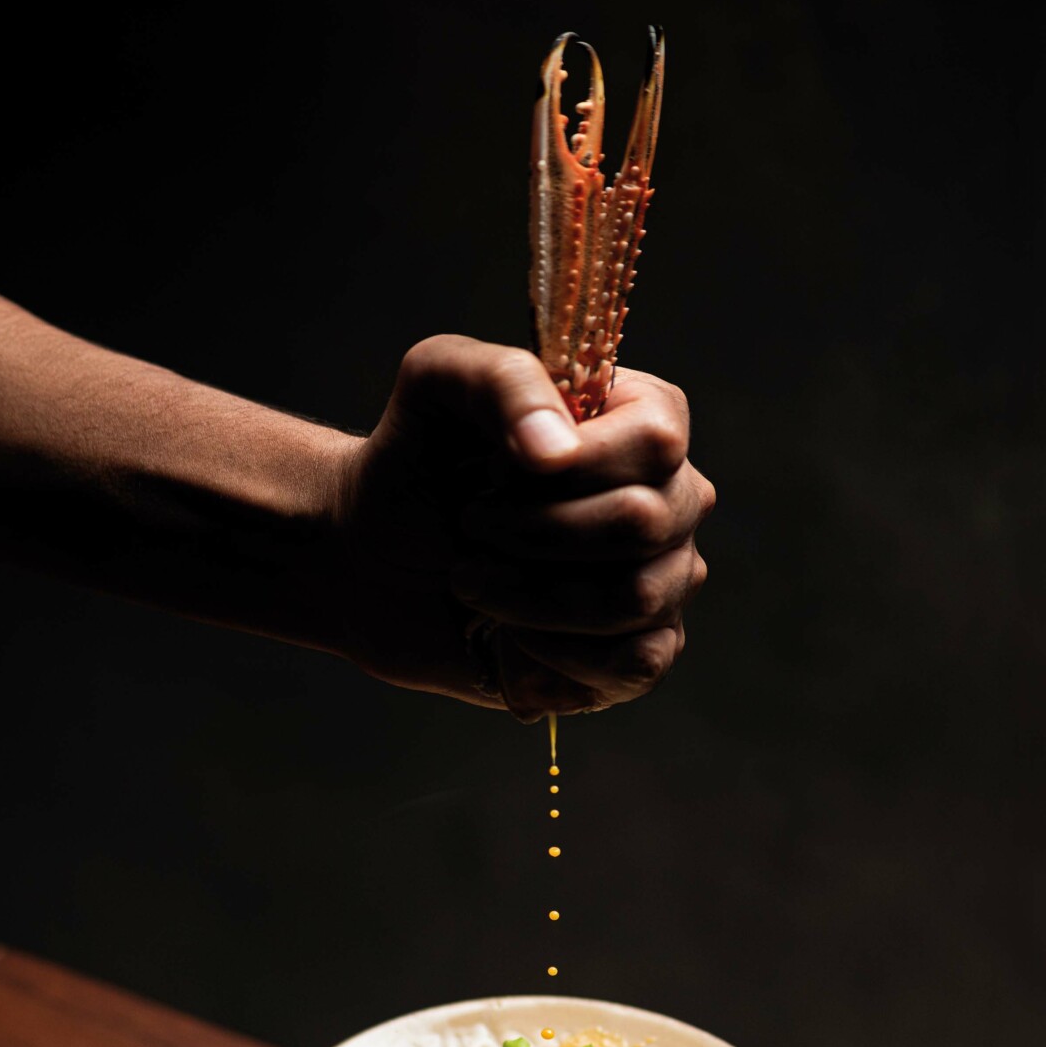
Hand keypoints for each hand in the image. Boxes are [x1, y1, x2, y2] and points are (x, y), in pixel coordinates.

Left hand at [336, 335, 712, 717]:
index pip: (655, 442)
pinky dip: (558, 655)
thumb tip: (557, 452)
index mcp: (642, 419)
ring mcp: (664, 579)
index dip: (569, 467)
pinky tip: (512, 635)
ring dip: (532, 597)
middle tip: (470, 525)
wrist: (374, 553)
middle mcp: (671, 499)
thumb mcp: (437, 384)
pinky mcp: (637, 652)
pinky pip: (636, 664)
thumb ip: (504, 382)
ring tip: (474, 579)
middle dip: (533, 534)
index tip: (493, 468)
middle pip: (644, 524)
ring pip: (637, 599)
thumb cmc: (417, 459)